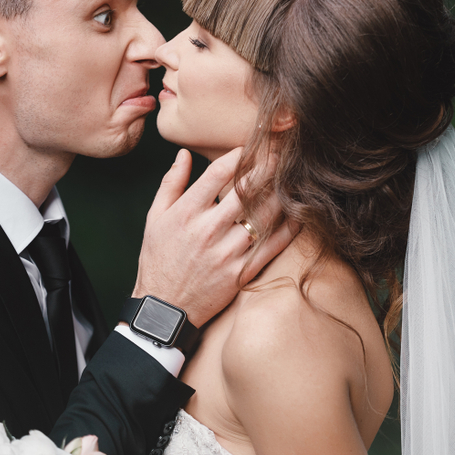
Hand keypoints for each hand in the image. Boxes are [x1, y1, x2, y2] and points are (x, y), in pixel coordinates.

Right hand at [132, 148, 294, 326]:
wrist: (164, 308)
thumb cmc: (158, 259)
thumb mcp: (154, 218)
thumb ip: (170, 184)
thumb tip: (184, 154)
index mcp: (186, 213)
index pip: (218, 174)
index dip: (239, 155)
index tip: (252, 145)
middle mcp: (208, 230)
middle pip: (246, 191)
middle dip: (268, 167)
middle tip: (283, 152)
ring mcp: (226, 253)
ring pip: (263, 216)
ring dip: (281, 194)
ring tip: (294, 177)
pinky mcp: (240, 273)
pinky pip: (271, 246)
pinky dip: (288, 229)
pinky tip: (300, 213)